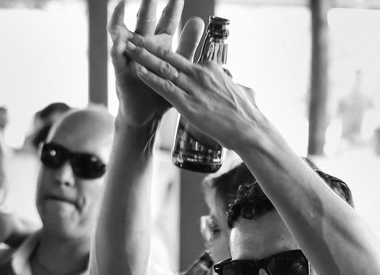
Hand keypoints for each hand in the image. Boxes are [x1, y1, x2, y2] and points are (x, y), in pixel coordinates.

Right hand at [108, 0, 203, 129]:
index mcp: (159, 44)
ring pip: (125, 32)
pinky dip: (117, 45)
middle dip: (148, 4)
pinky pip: (116, 54)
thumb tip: (199, 20)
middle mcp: (143, 46)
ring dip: (124, 17)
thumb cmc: (162, 91)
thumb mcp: (178, 66)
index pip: (167, 21)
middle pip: (145, 20)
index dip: (173, 8)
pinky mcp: (121, 70)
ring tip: (123, 2)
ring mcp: (130, 56)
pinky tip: (119, 35)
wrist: (147, 115)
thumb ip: (188, 44)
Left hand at [124, 21, 264, 150]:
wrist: (250, 130)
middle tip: (134, 39)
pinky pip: (165, 88)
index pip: (187, 61)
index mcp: (212, 69)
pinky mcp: (189, 105)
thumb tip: (245, 90)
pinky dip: (151, 78)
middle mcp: (201, 74)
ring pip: (164, 69)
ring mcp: (194, 89)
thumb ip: (238, 88)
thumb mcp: (244, 93)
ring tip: (129, 49)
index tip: (156, 52)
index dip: (169, 57)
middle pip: (170, 57)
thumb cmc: (249, 116)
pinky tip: (138, 72)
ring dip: (144, 58)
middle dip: (149, 46)